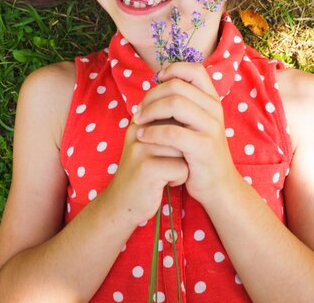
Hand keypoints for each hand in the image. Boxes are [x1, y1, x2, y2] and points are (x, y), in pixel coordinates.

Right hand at [105, 112, 187, 226]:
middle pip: (180, 129)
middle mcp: (138, 130)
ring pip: (183, 148)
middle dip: (184, 148)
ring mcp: (141, 149)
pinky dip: (180, 178)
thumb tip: (192, 109)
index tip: (174, 148)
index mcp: (140, 121)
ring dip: (183, 164)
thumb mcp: (150, 144)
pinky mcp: (146, 169)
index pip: (173, 112)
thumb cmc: (144, 173)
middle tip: (171, 162)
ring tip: (168, 172)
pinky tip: (167, 183)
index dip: (181, 132)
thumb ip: (165, 126)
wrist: (121, 204)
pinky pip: (181, 167)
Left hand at [134, 62, 235, 206]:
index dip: (173, 69)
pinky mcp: (203, 147)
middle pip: (177, 86)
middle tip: (139, 110)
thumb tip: (158, 81)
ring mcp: (211, 127)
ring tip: (138, 121)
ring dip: (149, 111)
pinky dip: (152, 132)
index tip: (157, 81)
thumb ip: (183, 103)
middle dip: (151, 95)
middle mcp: (214, 109)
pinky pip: (172, 132)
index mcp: (212, 100)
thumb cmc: (198, 152)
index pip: (195, 70)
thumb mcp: (196, 123)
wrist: (218, 186)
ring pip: (174, 104)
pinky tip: (142, 137)